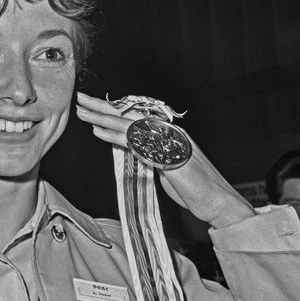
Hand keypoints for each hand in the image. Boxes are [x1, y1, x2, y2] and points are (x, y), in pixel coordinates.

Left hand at [75, 92, 254, 228]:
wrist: (218, 202)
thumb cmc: (193, 187)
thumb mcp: (166, 167)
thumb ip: (150, 154)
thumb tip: (131, 148)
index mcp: (168, 133)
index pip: (136, 117)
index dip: (114, 109)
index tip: (93, 104)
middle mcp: (168, 133)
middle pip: (130, 116)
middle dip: (103, 107)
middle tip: (81, 99)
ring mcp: (169, 144)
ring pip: (130, 126)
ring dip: (104, 119)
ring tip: (83, 113)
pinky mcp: (168, 159)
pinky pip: (137, 145)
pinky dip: (116, 138)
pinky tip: (99, 133)